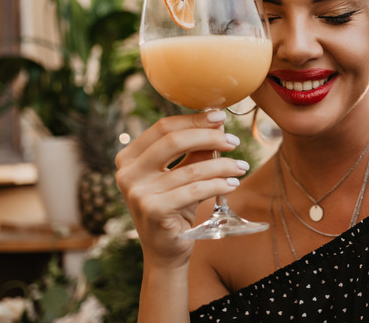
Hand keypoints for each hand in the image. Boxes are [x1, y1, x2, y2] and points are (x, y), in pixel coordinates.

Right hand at [115, 110, 246, 266]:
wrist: (165, 251)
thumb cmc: (174, 208)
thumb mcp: (182, 175)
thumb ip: (195, 151)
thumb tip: (218, 125)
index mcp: (128, 158)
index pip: (163, 127)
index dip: (194, 119)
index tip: (220, 116)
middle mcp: (127, 173)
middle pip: (173, 140)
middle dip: (209, 137)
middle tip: (233, 141)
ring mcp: (137, 192)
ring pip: (191, 168)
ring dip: (222, 165)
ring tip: (241, 166)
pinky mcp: (154, 210)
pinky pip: (196, 190)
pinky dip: (219, 184)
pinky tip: (233, 183)